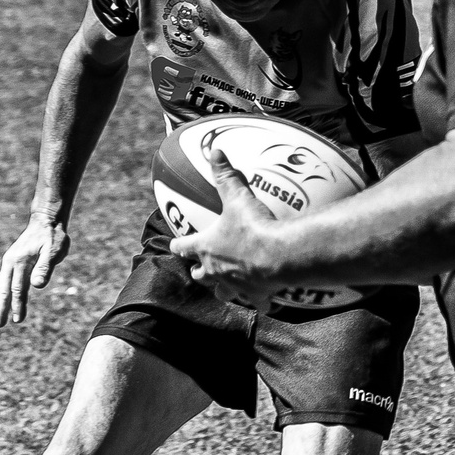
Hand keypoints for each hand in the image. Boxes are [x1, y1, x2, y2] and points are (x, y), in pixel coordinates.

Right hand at [0, 212, 69, 326]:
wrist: (45, 220)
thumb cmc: (52, 235)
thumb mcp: (53, 249)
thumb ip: (45, 267)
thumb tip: (37, 285)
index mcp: (20, 261)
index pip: (18, 288)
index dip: (18, 304)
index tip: (18, 320)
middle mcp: (10, 262)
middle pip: (5, 289)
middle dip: (2, 308)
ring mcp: (9, 262)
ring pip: (0, 286)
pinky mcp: (11, 262)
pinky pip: (1, 281)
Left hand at [168, 150, 282, 307]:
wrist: (278, 256)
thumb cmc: (252, 227)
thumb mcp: (237, 197)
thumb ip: (225, 175)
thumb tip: (215, 152)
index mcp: (207, 247)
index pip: (184, 247)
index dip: (179, 245)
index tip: (176, 245)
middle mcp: (217, 270)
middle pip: (201, 276)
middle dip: (200, 273)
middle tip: (201, 270)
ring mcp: (236, 286)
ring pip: (223, 294)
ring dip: (224, 290)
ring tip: (230, 287)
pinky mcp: (257, 295)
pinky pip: (257, 303)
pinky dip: (260, 301)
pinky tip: (266, 300)